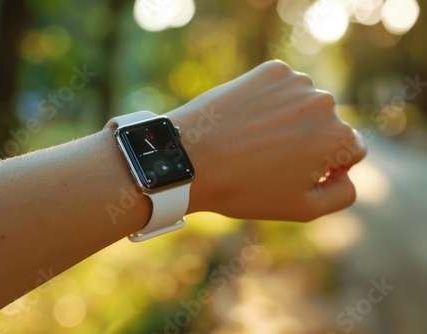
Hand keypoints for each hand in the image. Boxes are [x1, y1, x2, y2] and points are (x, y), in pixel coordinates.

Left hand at [169, 60, 365, 220]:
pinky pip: (283, 88)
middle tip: (269, 159)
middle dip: (308, 143)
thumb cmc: (244, 188)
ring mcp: (296, 82)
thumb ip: (342, 194)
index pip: (351, 151)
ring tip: (254, 140)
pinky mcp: (271, 71)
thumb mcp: (301, 209)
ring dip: (290, 120)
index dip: (326, 167)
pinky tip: (247, 119)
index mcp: (337, 138)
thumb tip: (348, 174)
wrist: (190, 157)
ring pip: (305, 106)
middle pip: (328, 126)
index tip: (294, 173)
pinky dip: (271, 102)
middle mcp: (324, 103)